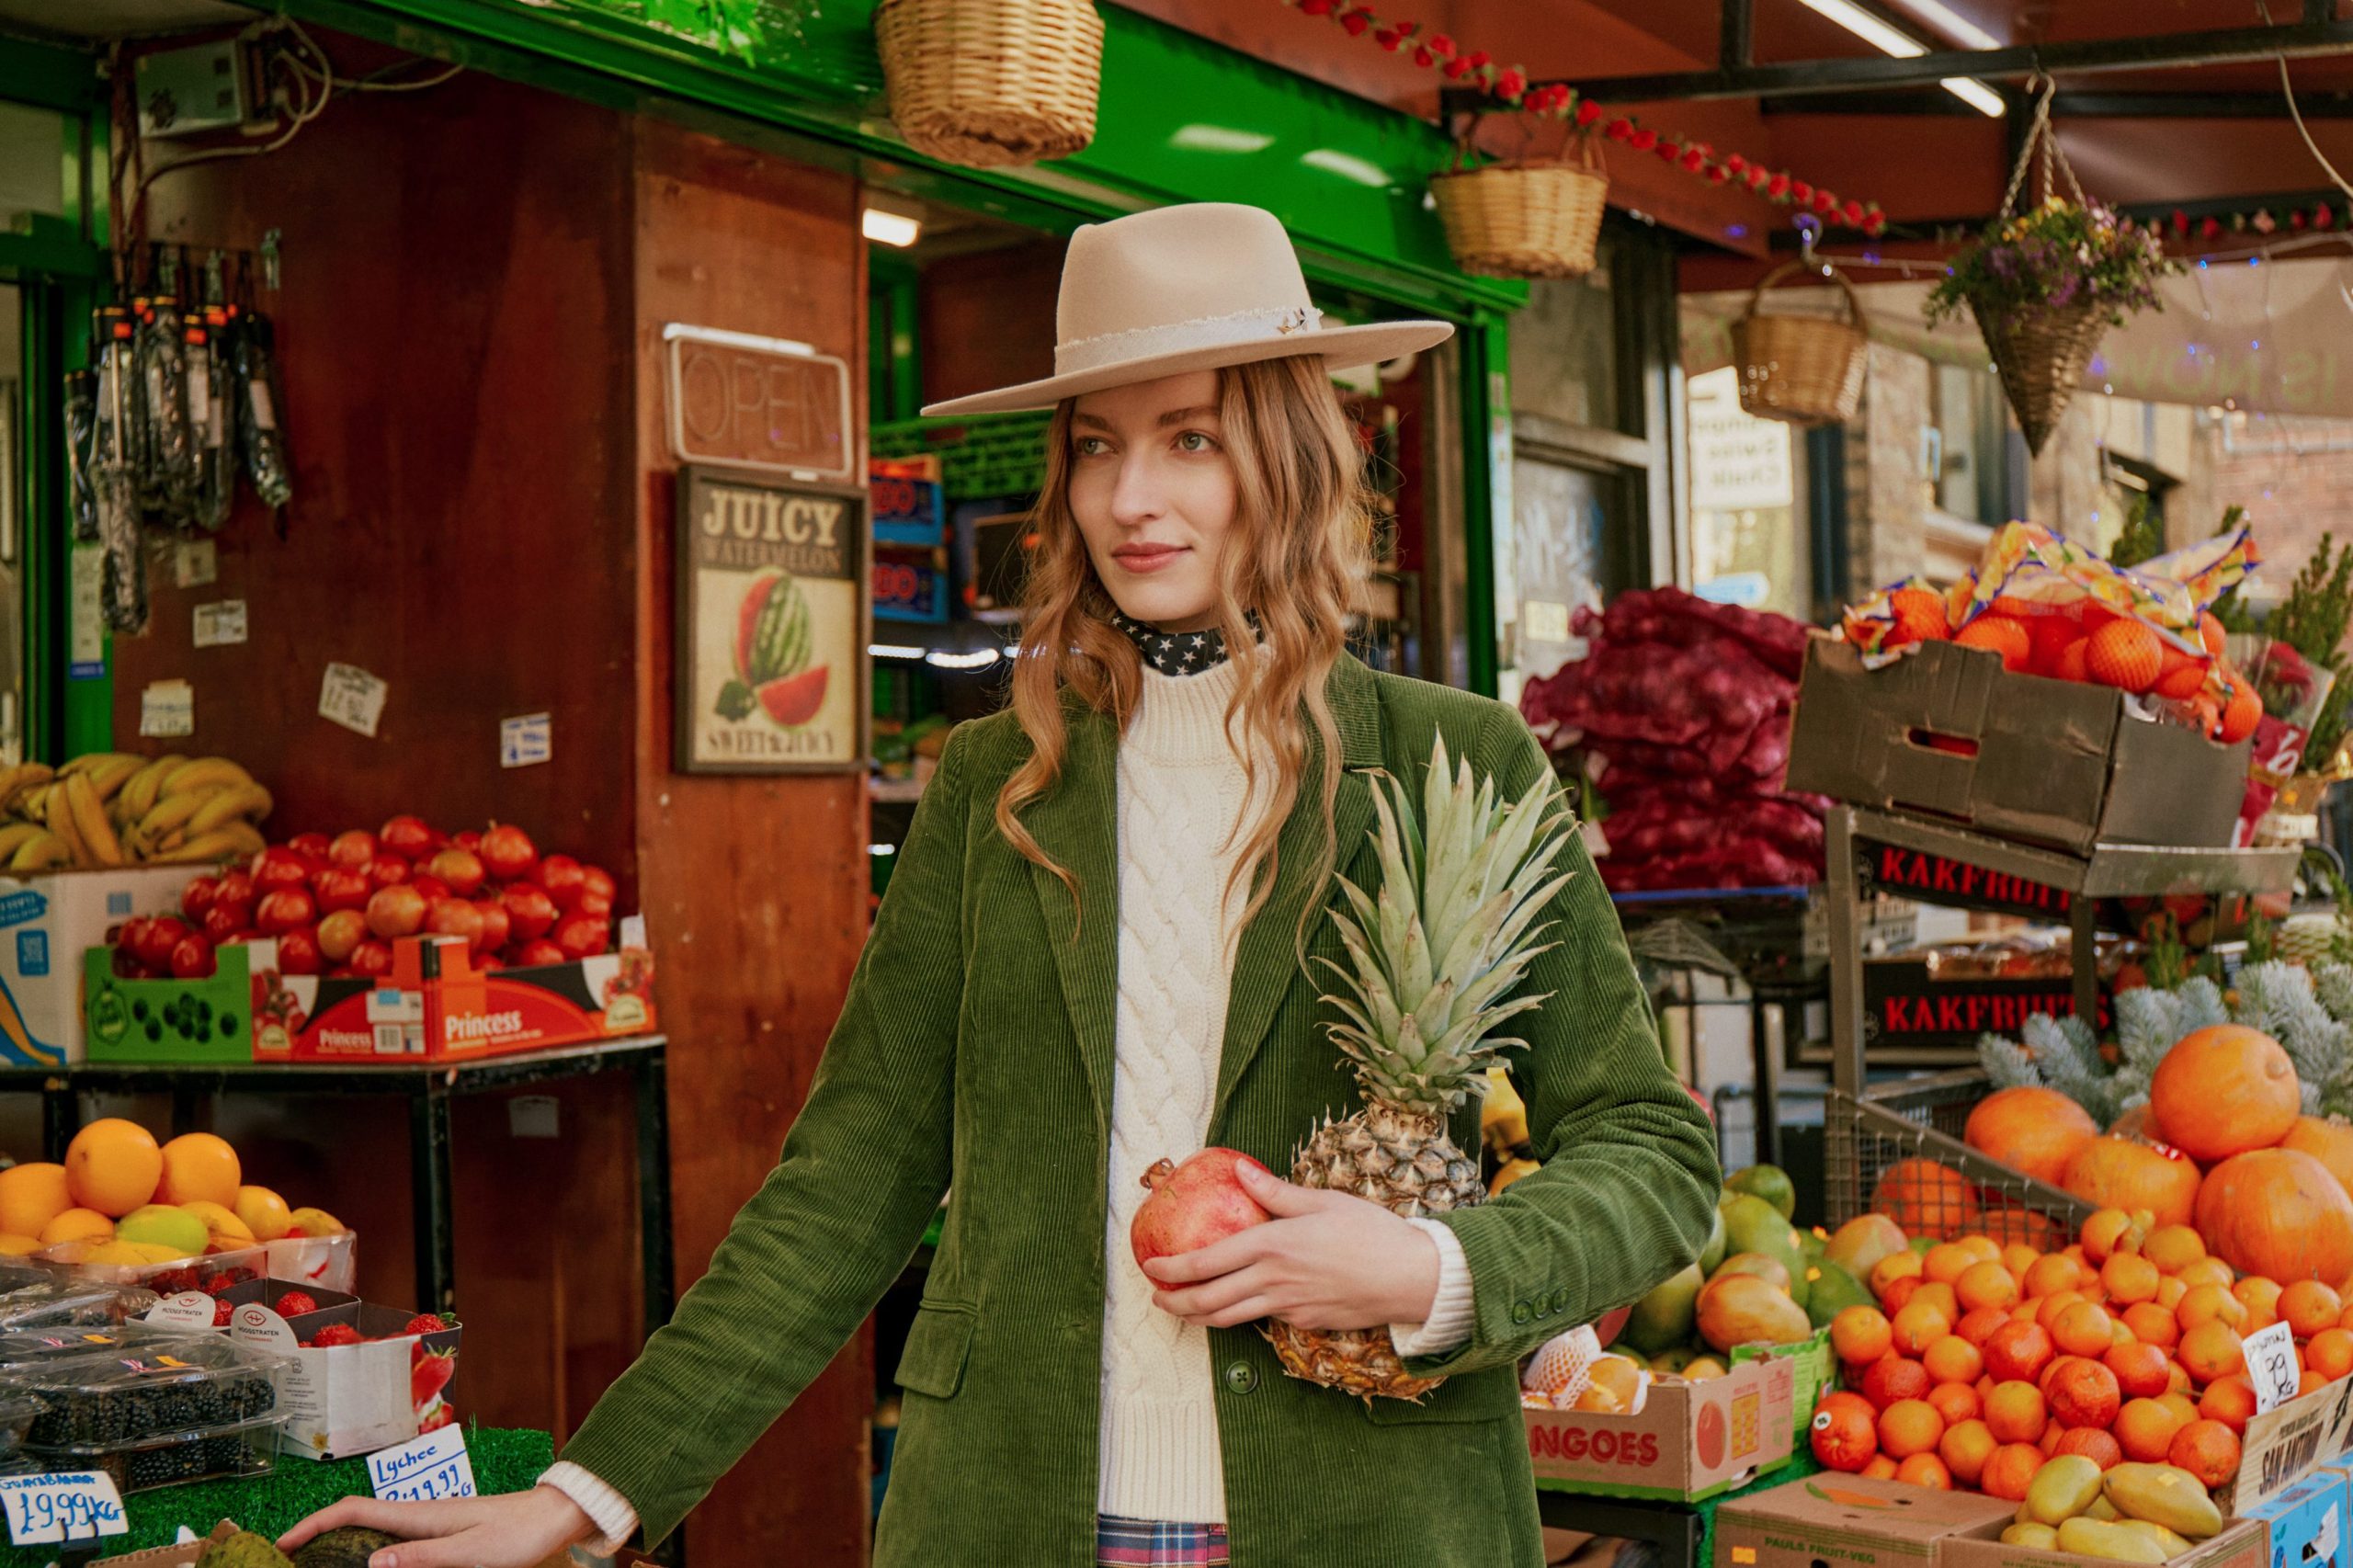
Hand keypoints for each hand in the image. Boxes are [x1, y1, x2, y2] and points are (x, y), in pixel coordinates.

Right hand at [277, 1486, 598, 1567]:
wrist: (553, 1518)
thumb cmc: (518, 1534)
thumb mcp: (471, 1553)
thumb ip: (422, 1558)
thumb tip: (371, 1561)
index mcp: (419, 1515)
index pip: (352, 1510)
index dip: (312, 1524)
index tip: (280, 1543)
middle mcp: (418, 1515)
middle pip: (353, 1519)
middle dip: (315, 1535)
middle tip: (287, 1560)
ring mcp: (427, 1524)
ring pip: (369, 1530)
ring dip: (338, 1543)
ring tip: (313, 1564)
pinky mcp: (440, 1535)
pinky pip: (392, 1540)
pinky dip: (366, 1550)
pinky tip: (363, 1564)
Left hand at [1140, 1161, 1439, 1330]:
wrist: (1411, 1278)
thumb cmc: (1371, 1232)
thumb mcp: (1322, 1201)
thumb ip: (1275, 1191)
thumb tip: (1240, 1169)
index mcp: (1272, 1244)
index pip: (1205, 1262)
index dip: (1171, 1268)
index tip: (1151, 1267)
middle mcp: (1272, 1280)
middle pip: (1208, 1301)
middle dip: (1175, 1302)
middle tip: (1157, 1298)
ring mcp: (1287, 1306)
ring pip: (1229, 1318)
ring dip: (1199, 1317)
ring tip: (1182, 1310)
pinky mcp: (1304, 1322)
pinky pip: (1263, 1319)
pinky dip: (1240, 1315)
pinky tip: (1237, 1305)